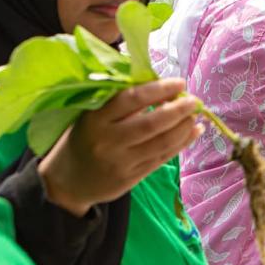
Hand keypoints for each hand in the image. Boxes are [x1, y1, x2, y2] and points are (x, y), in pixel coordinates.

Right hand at [38, 78, 202, 216]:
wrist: (68, 181)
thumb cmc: (86, 138)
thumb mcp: (92, 116)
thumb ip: (121, 102)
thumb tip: (162, 85)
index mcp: (96, 119)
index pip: (132, 99)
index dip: (159, 89)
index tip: (179, 83)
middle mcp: (108, 141)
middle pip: (151, 123)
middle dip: (178, 110)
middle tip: (194, 100)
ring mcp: (120, 162)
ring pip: (161, 143)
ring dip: (184, 127)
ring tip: (196, 116)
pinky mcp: (131, 178)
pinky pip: (162, 158)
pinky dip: (182, 143)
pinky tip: (194, 131)